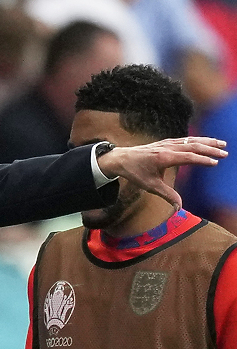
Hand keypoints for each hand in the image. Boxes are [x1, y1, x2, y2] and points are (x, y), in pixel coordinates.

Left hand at [97, 136, 226, 208]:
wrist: (122, 159)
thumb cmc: (135, 172)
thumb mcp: (150, 186)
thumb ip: (167, 195)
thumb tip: (178, 208)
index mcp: (163, 158)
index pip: (187, 157)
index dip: (202, 160)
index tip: (215, 162)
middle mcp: (167, 148)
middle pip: (192, 146)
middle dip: (210, 149)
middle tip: (225, 153)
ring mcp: (167, 143)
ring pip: (190, 140)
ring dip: (207, 142)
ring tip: (222, 144)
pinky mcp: (167, 142)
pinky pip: (185, 139)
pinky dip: (198, 140)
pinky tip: (207, 142)